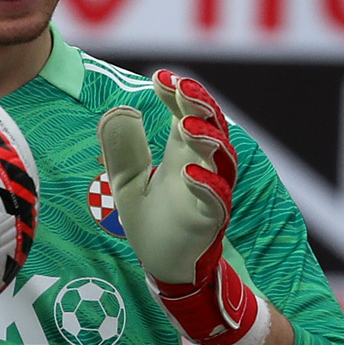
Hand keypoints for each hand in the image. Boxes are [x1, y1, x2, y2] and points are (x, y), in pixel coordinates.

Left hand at [96, 68, 270, 344]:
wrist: (163, 267)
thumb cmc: (151, 222)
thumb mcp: (126, 181)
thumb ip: (122, 149)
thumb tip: (120, 110)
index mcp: (184, 153)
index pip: (189, 113)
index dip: (179, 93)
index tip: (159, 76)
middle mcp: (202, 167)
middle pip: (214, 126)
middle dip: (200, 104)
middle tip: (180, 87)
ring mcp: (211, 193)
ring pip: (223, 159)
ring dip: (208, 139)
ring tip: (186, 125)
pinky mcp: (211, 221)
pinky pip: (218, 200)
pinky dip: (208, 185)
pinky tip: (190, 173)